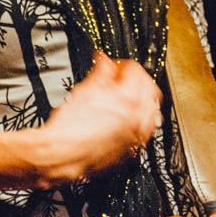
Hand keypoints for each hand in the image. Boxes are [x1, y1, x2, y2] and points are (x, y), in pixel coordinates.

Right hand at [36, 53, 162, 185]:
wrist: (63, 154)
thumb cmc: (70, 127)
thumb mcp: (85, 89)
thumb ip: (101, 71)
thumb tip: (104, 62)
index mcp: (129, 99)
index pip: (137, 71)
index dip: (122, 64)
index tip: (114, 66)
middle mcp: (138, 118)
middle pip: (150, 90)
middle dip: (137, 80)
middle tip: (122, 78)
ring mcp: (137, 135)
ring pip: (152, 112)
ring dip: (142, 100)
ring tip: (127, 97)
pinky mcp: (132, 148)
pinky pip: (145, 130)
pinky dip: (139, 120)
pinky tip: (127, 118)